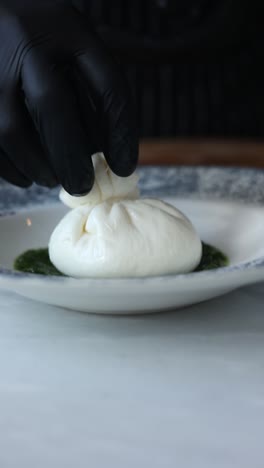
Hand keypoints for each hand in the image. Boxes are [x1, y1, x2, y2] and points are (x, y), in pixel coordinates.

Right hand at [0, 1, 137, 193]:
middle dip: (69, 156)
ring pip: (12, 129)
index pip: (107, 84)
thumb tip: (102, 150)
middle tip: (83, 186)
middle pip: (51, 105)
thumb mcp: (72, 43)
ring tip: (52, 180)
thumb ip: (90, 86)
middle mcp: (26, 40)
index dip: (120, 133)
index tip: (123, 167)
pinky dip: (10, 167)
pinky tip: (25, 174)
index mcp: (68, 28)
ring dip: (37, 166)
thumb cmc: (41, 38)